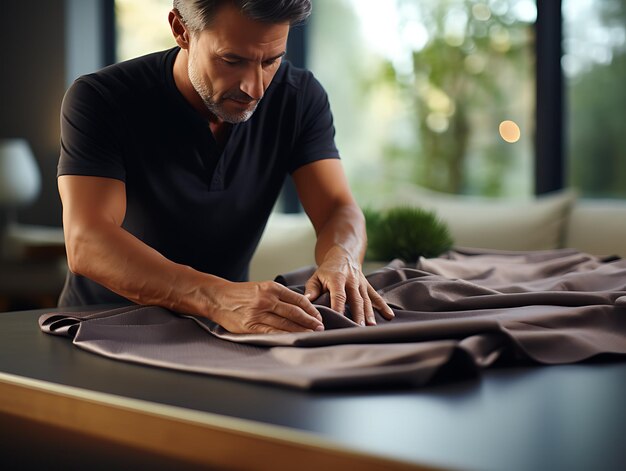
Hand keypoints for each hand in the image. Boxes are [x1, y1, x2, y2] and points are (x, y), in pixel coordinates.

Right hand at [208, 280, 324, 333]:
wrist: (217, 298)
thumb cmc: (241, 294)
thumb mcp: (261, 287)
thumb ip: (278, 295)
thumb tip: (300, 306)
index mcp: (271, 288)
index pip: (298, 299)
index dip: (311, 309)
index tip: (318, 317)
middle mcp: (266, 299)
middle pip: (294, 312)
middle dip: (310, 321)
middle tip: (320, 327)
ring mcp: (258, 313)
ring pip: (285, 323)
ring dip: (301, 330)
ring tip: (312, 335)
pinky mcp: (251, 325)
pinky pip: (272, 332)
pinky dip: (285, 336)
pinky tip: (294, 339)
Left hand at [304, 247, 394, 325]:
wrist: (343, 255)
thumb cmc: (326, 271)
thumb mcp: (315, 277)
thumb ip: (311, 290)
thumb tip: (306, 302)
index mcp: (337, 278)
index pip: (339, 294)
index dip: (339, 306)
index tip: (338, 318)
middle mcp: (351, 280)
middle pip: (355, 298)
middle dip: (357, 313)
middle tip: (358, 327)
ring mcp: (361, 283)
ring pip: (366, 299)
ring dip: (369, 313)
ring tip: (371, 326)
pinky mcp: (367, 286)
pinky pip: (376, 296)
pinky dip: (383, 306)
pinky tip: (389, 316)